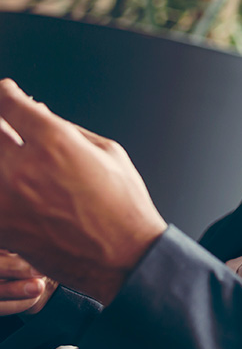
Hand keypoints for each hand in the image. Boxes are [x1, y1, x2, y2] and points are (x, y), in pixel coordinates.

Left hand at [0, 79, 166, 305]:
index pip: (9, 103)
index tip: (6, 93)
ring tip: (9, 158)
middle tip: (3, 124)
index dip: (4, 93)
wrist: (121, 256)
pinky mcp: (0, 226)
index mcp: (55, 142)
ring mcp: (5, 199)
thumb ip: (68, 129)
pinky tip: (9, 187)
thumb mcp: (108, 153)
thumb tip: (39, 112)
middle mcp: (23, 167)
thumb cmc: (122, 206)